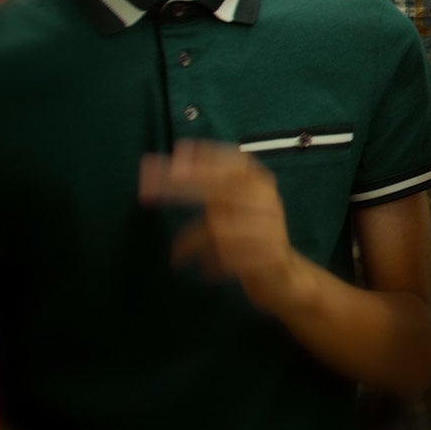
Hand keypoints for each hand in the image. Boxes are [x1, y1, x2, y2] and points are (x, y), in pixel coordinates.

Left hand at [139, 140, 311, 316]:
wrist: (285, 279)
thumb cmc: (254, 240)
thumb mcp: (241, 210)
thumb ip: (218, 190)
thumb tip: (178, 163)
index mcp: (263, 186)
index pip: (236, 163)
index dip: (210, 155)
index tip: (179, 150)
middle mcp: (268, 202)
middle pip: (221, 188)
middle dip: (182, 187)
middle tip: (145, 191)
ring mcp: (271, 228)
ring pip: (217, 227)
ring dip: (190, 243)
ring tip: (177, 257)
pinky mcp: (269, 256)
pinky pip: (227, 256)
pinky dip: (210, 263)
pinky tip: (204, 271)